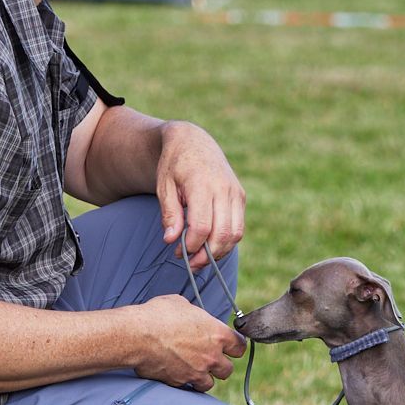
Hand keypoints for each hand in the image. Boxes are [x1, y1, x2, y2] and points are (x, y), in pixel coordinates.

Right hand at [130, 295, 245, 391]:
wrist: (138, 335)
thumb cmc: (159, 315)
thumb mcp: (182, 305)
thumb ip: (196, 316)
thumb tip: (193, 317)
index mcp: (217, 334)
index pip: (239, 347)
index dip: (234, 347)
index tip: (229, 347)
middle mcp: (211, 356)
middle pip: (228, 370)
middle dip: (219, 366)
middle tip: (209, 359)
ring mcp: (197, 372)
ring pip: (210, 383)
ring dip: (204, 378)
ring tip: (193, 369)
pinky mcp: (181, 382)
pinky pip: (189, 387)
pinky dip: (186, 383)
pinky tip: (178, 374)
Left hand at [156, 121, 245, 268]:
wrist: (193, 141)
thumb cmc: (174, 165)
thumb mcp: (164, 186)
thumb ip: (169, 214)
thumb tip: (171, 240)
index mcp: (202, 184)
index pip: (201, 226)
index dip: (191, 246)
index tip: (178, 252)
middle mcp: (224, 189)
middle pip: (221, 234)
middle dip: (206, 255)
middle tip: (190, 262)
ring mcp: (235, 193)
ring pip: (235, 234)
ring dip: (219, 252)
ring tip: (200, 258)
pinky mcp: (240, 197)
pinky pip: (238, 227)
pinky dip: (226, 242)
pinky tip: (210, 246)